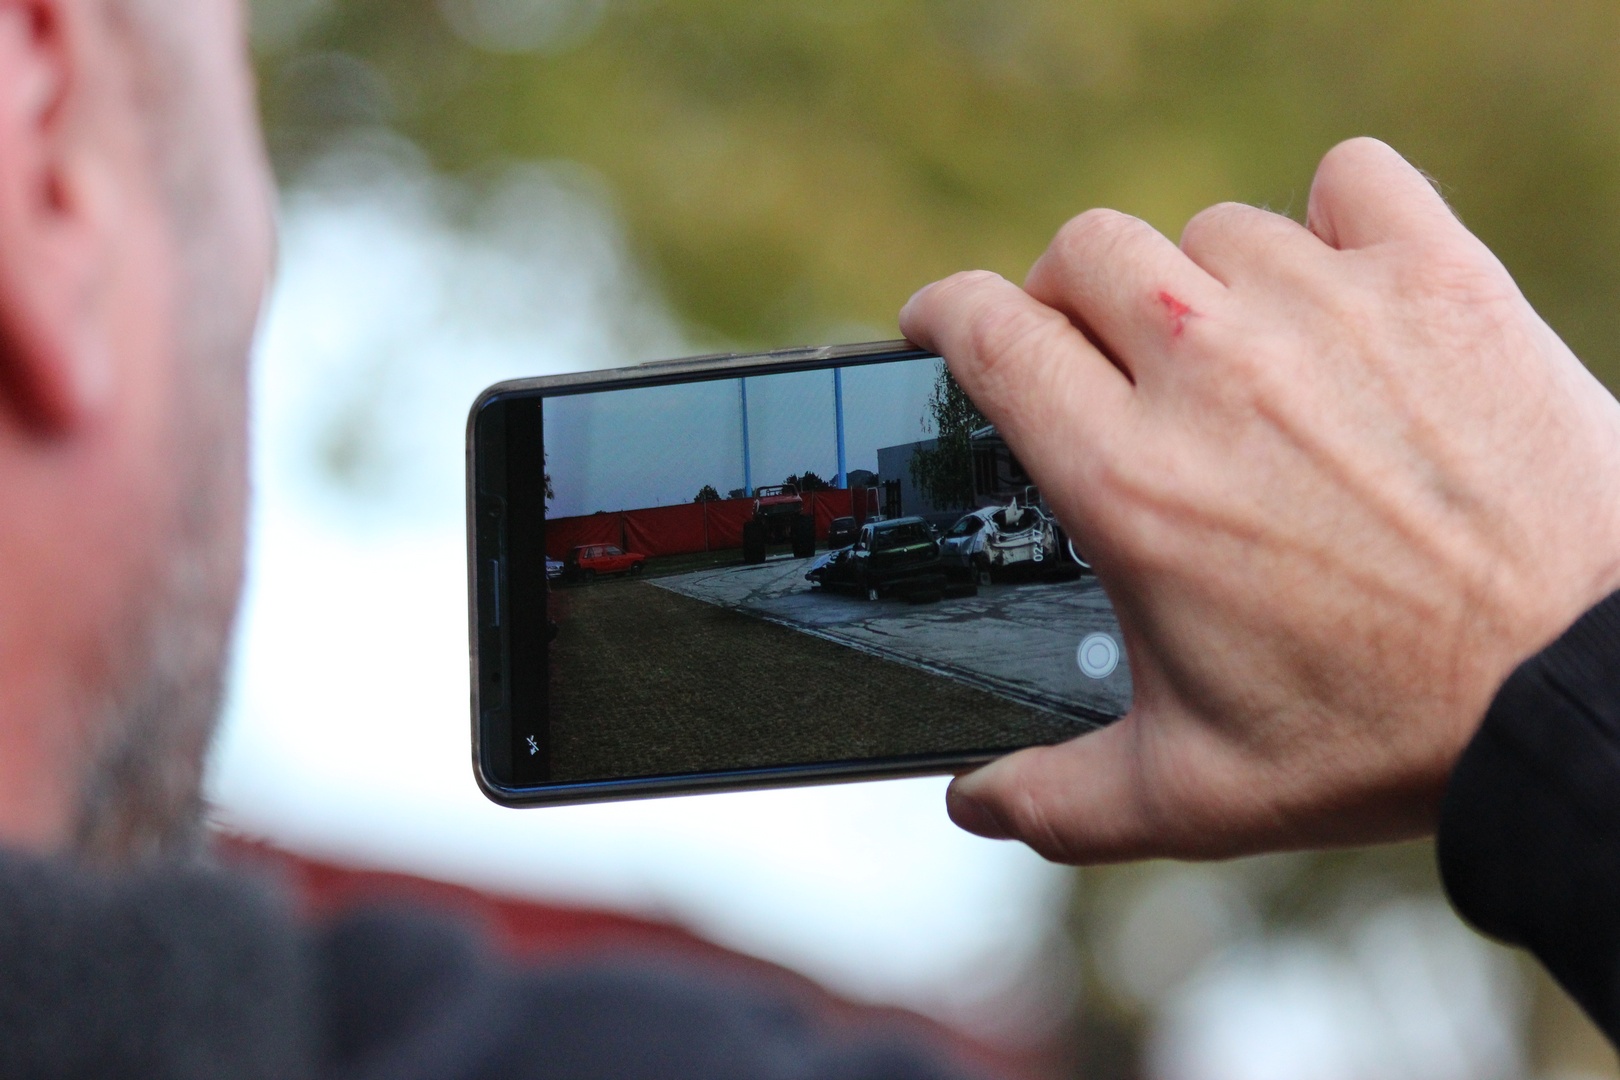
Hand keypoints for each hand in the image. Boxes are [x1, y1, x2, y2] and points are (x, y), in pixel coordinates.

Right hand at [899, 138, 1619, 863]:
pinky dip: (1335, 220)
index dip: (945, 313)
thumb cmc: (1387, 739)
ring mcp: (1329, 312)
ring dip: (1204, 282)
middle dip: (1066, 294)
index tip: (944, 324)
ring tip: (1244, 354)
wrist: (1579, 690)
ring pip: (1213, 230)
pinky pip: (1352, 181)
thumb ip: (1057, 801)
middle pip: (1082, 249)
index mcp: (1131, 483)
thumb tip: (969, 805)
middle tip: (1098, 353)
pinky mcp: (1440, 280)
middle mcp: (1211, 374)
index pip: (989, 331)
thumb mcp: (1195, 792)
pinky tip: (1345, 286)